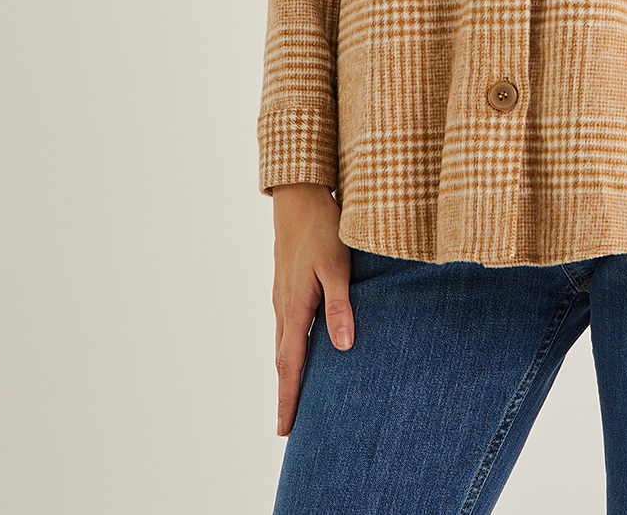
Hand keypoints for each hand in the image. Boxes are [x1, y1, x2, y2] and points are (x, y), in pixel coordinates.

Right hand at [271, 183, 353, 435]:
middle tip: (288, 427)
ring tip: (294, 397)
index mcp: (295, 306)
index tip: (285, 430)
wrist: (299, 196)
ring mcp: (283, 295)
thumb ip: (340, 306)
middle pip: (283, 360)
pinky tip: (301, 349)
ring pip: (283, 342)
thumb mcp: (337, 266)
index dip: (288, 398)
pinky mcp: (287, 284)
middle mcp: (284, 306)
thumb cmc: (322, 228)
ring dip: (288, 372)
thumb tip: (344, 347)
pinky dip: (291, 348)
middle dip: (286, 393)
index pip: (291, 364)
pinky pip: (287, 326)